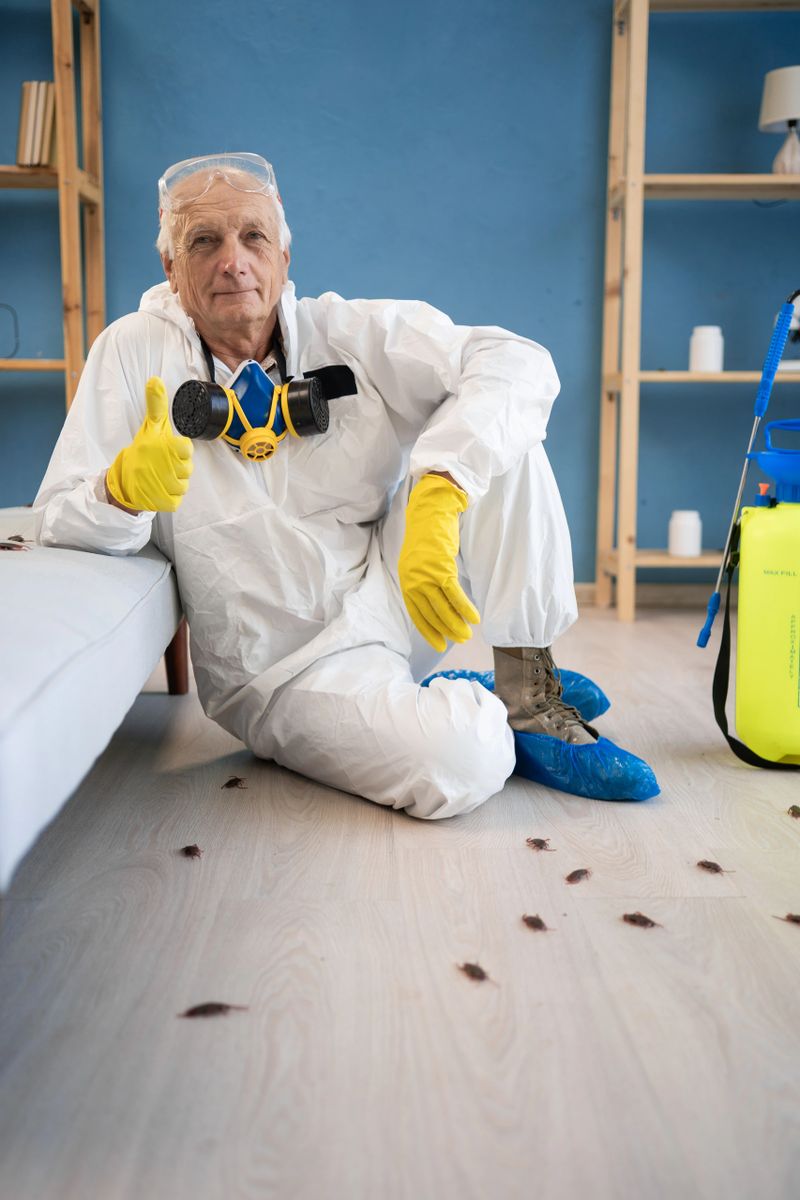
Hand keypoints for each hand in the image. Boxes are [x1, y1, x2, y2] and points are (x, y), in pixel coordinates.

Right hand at [106, 377, 193, 512]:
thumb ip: (156, 405)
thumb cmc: (141, 452)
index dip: (180, 450)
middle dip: (178, 467)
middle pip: (188, 468)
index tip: (167, 450)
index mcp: (162, 446)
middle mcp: (163, 466)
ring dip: (175, 482)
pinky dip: (170, 496)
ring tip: (160, 476)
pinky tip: (159, 488)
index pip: (187, 448)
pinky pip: (177, 500)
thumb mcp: (150, 427)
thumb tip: (155, 380)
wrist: (123, 481)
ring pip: (184, 484)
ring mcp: (163, 485)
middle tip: (163, 464)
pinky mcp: (163, 502)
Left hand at [398, 473, 480, 651]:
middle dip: (446, 630)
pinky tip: (474, 618)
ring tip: (467, 635)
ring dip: (456, 624)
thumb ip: (422, 582)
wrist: (430, 513)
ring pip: (443, 607)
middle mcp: (414, 581)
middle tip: (460, 641)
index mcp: (406, 581)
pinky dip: (465, 608)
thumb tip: (437, 605)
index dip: (428, 631)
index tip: (438, 645)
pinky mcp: (442, 569)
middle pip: (431, 613)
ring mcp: (427, 576)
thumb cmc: (427, 537)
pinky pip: (455, 595)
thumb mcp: (417, 563)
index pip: (416, 614)